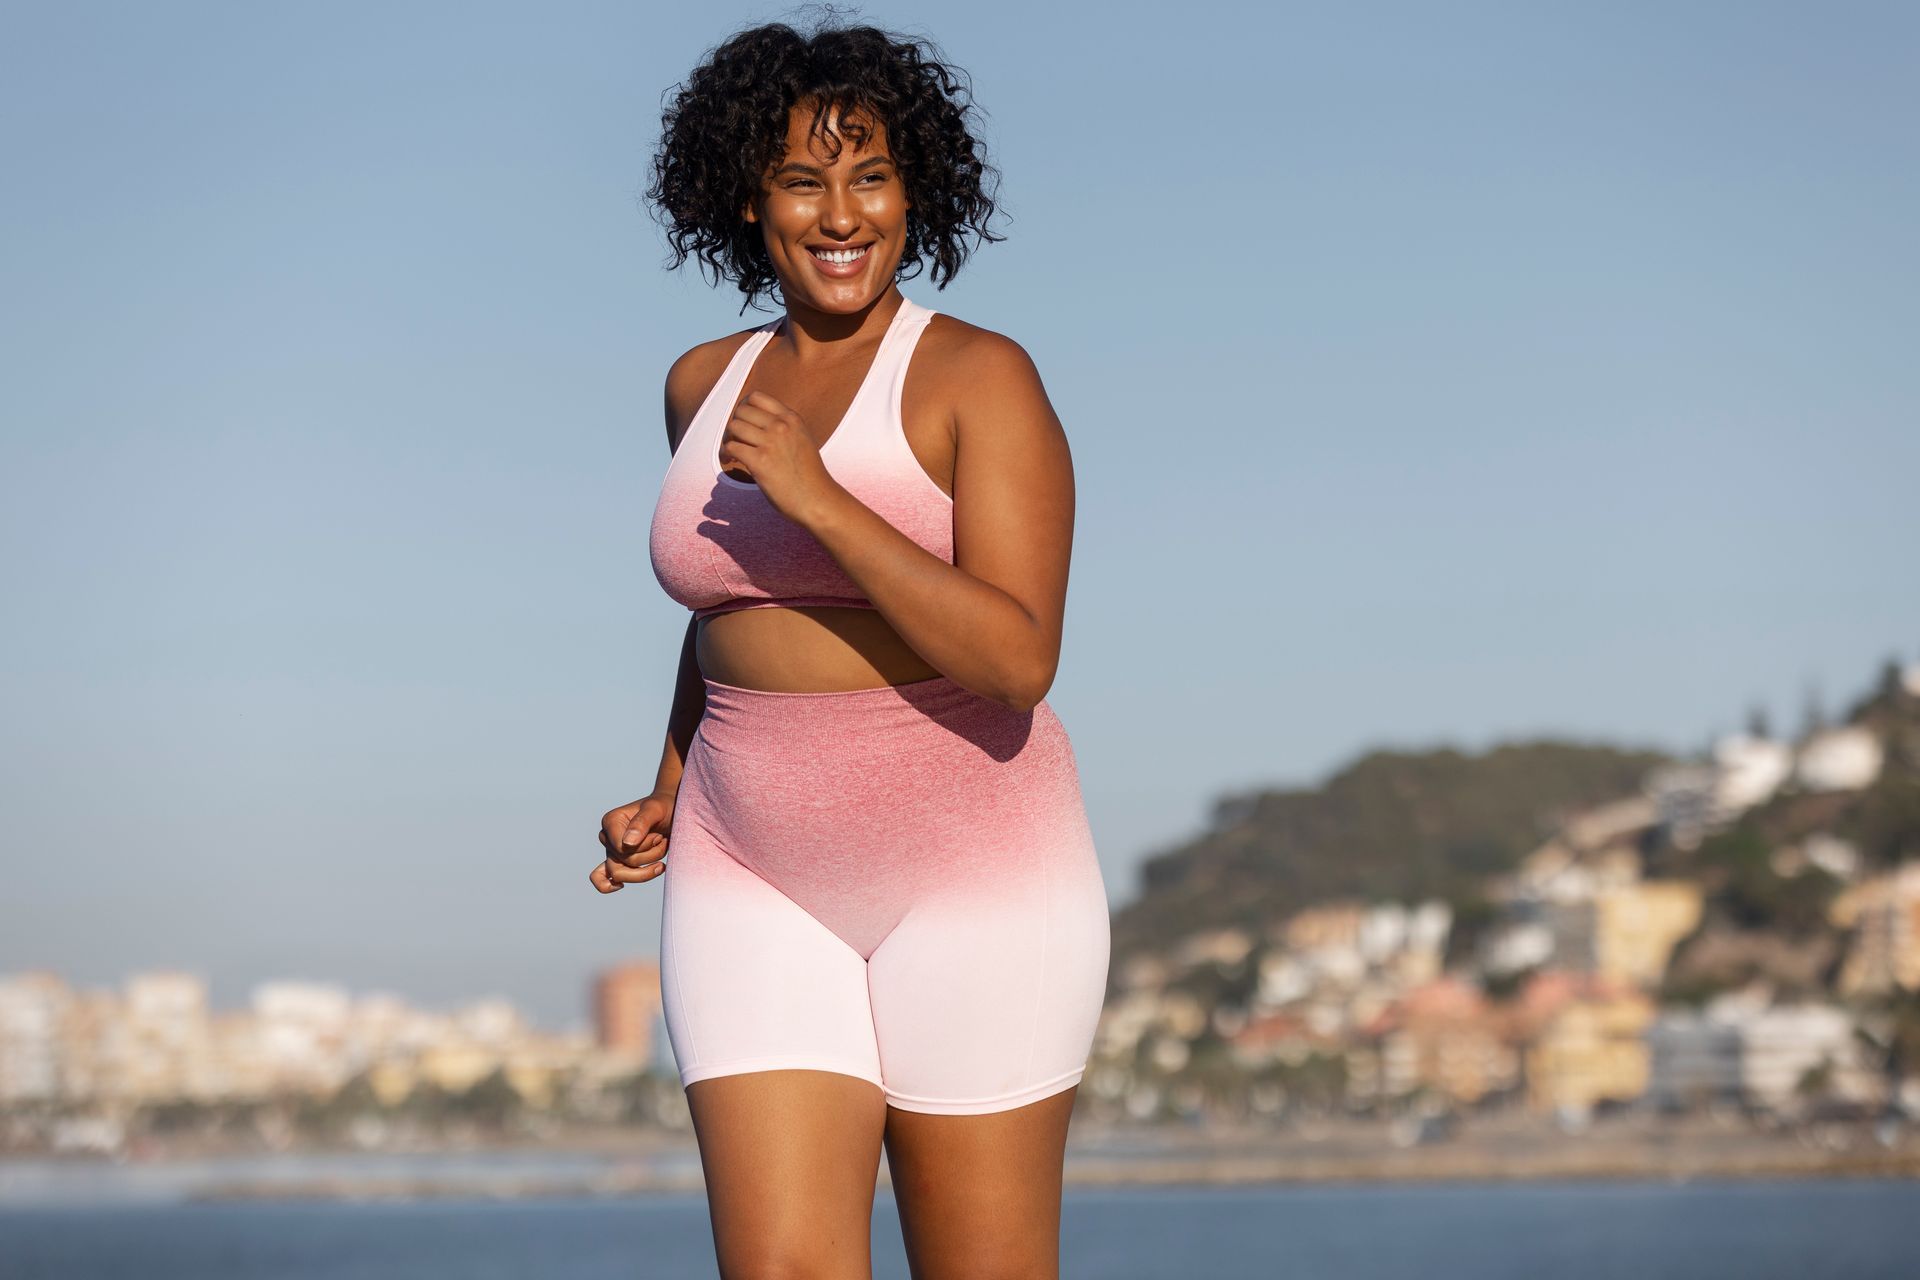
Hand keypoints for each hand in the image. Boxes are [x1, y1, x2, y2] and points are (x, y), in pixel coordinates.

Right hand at [591, 791, 675, 893]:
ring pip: (620, 875)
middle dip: (649, 857)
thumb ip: (641, 823)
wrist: (671, 812)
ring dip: (646, 870)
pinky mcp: (618, 861)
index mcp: (611, 821)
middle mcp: (607, 837)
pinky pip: (602, 880)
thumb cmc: (663, 808)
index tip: (658, 836)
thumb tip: (627, 844)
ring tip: (661, 857)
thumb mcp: (656, 810)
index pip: (622, 849)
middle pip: (622, 863)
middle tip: (662, 841)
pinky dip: (609, 886)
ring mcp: (611, 851)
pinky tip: (620, 886)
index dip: (643, 847)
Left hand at [717, 391, 844, 524]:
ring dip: (728, 438)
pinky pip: (732, 447)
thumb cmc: (809, 476)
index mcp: (791, 418)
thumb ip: (784, 428)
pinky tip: (730, 461)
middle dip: (735, 424)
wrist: (818, 499)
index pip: (756, 397)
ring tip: (731, 452)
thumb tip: (756, 424)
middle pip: (741, 411)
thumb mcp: (802, 440)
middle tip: (735, 439)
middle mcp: (781, 426)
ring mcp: (771, 442)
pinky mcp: (760, 461)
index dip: (744, 407)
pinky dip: (726, 454)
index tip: (742, 421)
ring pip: (734, 426)